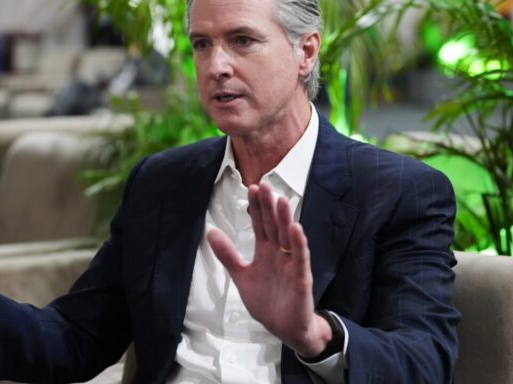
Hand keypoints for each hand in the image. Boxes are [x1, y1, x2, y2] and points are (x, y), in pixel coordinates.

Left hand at [207, 183, 331, 356]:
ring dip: (285, 219)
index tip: (251, 188)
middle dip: (269, 207)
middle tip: (264, 185)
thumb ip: (228, 255)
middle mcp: (280, 254)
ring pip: (288, 238)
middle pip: (274, 226)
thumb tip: (211, 232)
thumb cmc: (268, 301)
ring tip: (281, 199)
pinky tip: (296, 228)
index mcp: (266, 252)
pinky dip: (298, 244)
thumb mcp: (242, 276)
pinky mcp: (301, 278)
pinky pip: (300, 258)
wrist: (284, 328)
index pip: (260, 225)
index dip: (256, 208)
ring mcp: (291, 265)